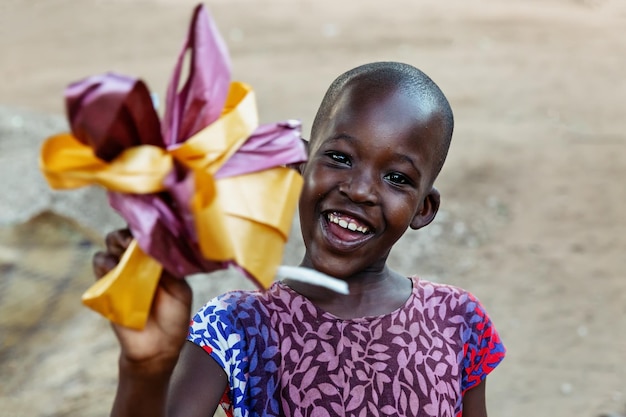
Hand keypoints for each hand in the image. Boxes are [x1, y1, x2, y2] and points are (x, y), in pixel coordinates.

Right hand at [93, 229, 192, 372]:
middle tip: (131, 240)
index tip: (147, 230)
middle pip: (126, 235)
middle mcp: (139, 262)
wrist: (157, 348)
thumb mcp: (180, 293)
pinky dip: (104, 263)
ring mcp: (122, 273)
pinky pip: (99, 267)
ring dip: (115, 244)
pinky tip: (113, 268)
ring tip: (123, 252)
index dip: (146, 228)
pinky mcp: (106, 287)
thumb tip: (156, 251)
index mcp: (160, 260)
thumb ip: (170, 273)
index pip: (150, 235)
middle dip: (127, 233)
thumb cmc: (173, 318)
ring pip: (110, 247)